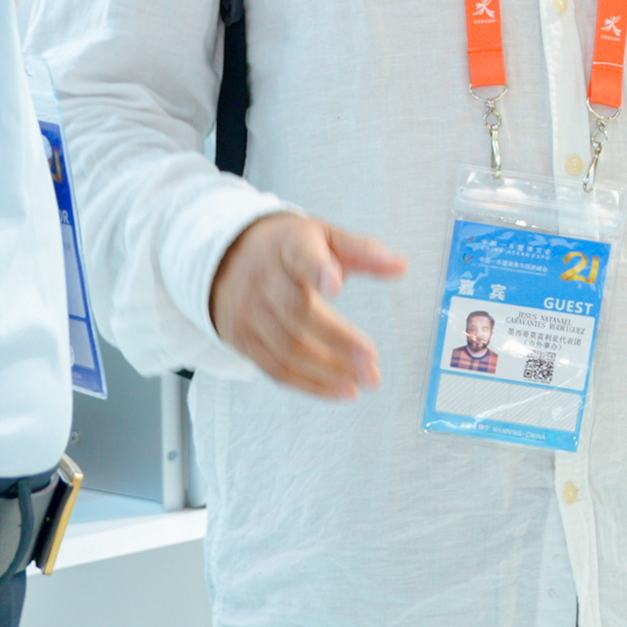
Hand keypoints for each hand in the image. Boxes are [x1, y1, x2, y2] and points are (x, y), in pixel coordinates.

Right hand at [208, 211, 406, 400]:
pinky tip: (341, 390)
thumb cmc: (287, 247)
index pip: (301, 257)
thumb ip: (363, 251)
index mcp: (288, 248)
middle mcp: (264, 281)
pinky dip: (310, 385)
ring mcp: (250, 313)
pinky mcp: (244, 341)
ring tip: (365, 381)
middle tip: (372, 361)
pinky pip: (276, 370)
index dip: (317, 270)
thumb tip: (402, 265)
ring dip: (329, 370)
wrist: (225, 258)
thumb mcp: (323, 236)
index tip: (336, 283)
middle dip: (338, 340)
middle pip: (298, 314)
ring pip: (288, 349)